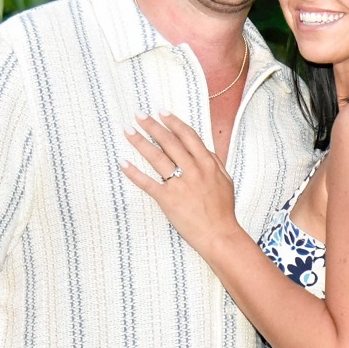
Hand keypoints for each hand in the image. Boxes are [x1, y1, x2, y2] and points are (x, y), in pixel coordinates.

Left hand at [121, 112, 242, 256]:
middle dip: (152, 126)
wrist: (220, 235)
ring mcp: (180, 184)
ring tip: (128, 130)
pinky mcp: (168, 200)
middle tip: (138, 114)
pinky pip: (147, 183)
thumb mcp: (225, 180)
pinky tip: (123, 163)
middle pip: (169, 142)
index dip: (173, 122)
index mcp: (207, 163)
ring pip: (157, 157)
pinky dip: (134, 173)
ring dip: (140, 142)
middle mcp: (193, 170)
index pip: (188, 136)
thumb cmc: (223, 210)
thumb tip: (203, 148)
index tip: (161, 112)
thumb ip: (214, 162)